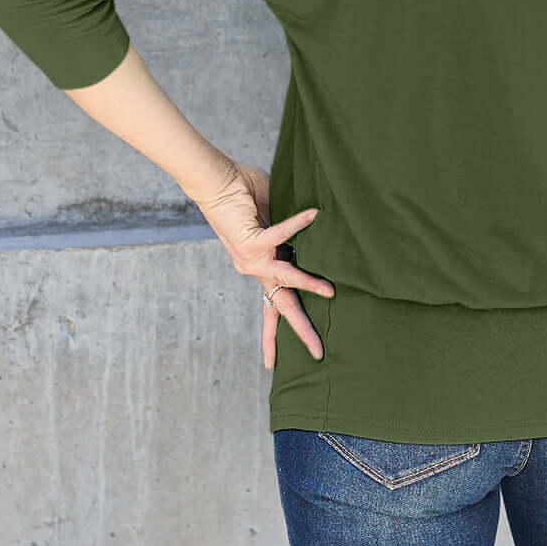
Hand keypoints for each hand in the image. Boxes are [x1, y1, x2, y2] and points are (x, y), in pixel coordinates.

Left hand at [188, 158, 334, 369]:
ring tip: (330, 291)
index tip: (273, 363)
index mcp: (259, 266)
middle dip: (299, 331)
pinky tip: (314, 215)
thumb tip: (317, 226)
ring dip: (309, 284)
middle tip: (317, 353)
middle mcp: (254, 268)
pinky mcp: (251, 240)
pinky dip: (298, 225)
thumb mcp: (272, 217)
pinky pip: (280, 235)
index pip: (270, 305)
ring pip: (285, 279)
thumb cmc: (242, 195)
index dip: (273, 335)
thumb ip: (290, 230)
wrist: (216, 182)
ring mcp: (251, 258)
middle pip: (279, 307)